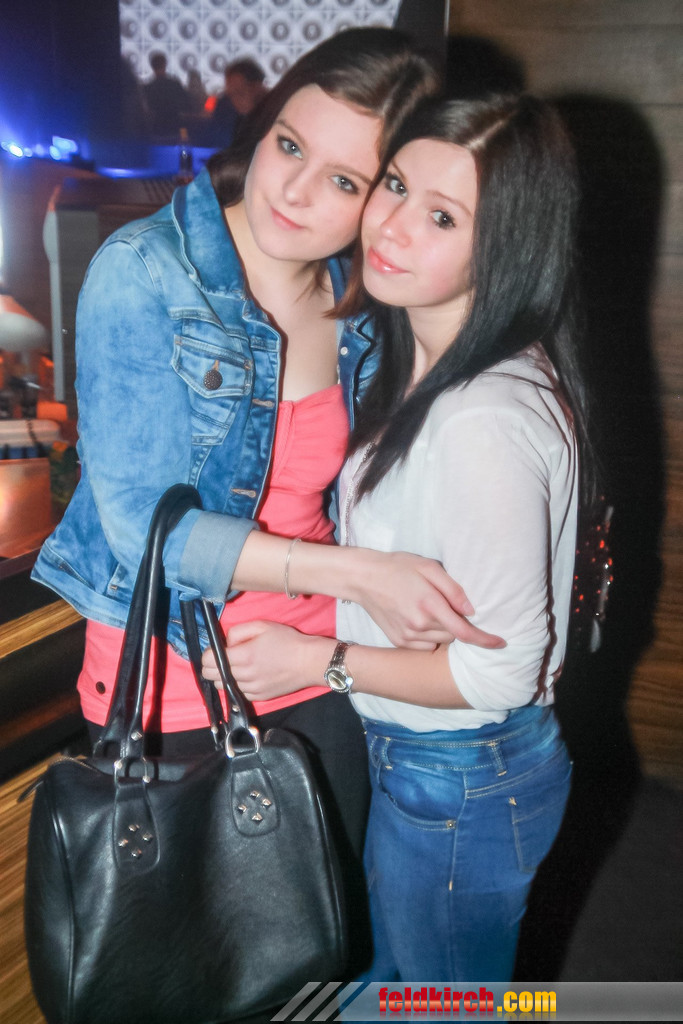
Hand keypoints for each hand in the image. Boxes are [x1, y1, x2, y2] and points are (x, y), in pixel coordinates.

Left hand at [200, 621, 331, 701]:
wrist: (309, 662)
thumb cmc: (287, 640)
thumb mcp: (261, 625)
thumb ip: (237, 631)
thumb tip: (224, 642)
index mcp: (243, 656)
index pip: (208, 661)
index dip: (208, 653)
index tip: (216, 649)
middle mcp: (244, 675)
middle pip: (211, 676)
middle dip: (211, 665)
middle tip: (223, 657)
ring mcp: (251, 689)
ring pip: (222, 686)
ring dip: (223, 676)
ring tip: (236, 666)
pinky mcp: (258, 697)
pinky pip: (237, 693)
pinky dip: (236, 685)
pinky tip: (246, 675)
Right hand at [347, 548, 504, 650]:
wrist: (364, 578)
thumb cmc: (398, 567)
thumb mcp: (428, 567)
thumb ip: (453, 588)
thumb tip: (472, 609)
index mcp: (429, 604)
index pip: (464, 631)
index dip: (485, 640)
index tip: (501, 643)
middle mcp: (419, 625)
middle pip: (454, 636)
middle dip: (458, 624)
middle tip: (447, 605)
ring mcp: (407, 636)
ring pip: (440, 642)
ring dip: (444, 631)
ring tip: (429, 609)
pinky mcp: (399, 642)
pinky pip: (425, 646)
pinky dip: (429, 637)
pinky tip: (419, 619)